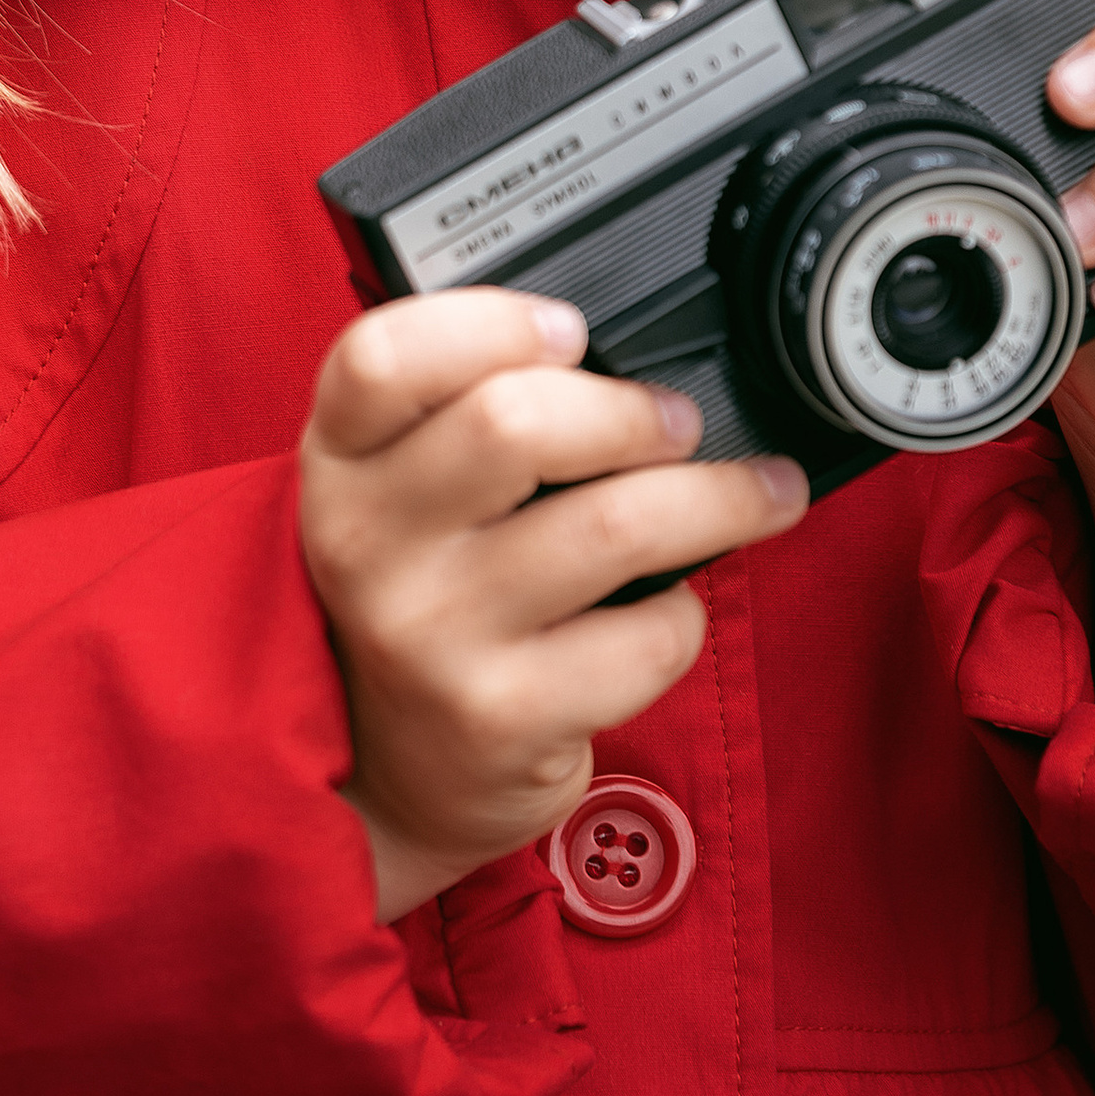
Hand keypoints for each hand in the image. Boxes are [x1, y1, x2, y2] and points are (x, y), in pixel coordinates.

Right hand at [298, 289, 809, 921]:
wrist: (395, 772)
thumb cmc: (429, 594)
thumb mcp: (400, 493)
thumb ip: (461, 413)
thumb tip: (625, 357)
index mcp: (338, 462)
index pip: (383, 357)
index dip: (490, 323)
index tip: (572, 329)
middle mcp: (366, 544)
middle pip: (514, 424)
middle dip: (634, 411)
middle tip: (679, 421)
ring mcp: (431, 635)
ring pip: (614, 525)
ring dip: (717, 498)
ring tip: (756, 491)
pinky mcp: (503, 716)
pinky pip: (645, 635)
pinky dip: (686, 615)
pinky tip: (669, 611)